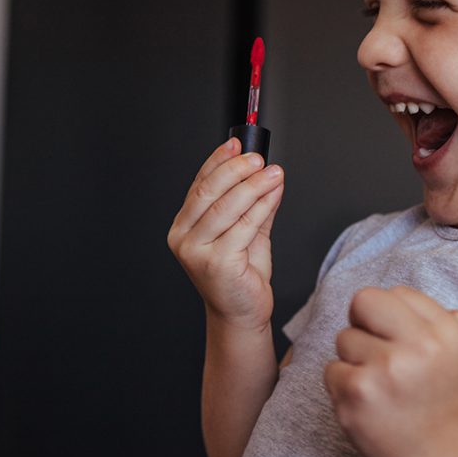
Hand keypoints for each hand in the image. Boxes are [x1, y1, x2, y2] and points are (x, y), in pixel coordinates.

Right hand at [168, 138, 284, 329]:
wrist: (242, 313)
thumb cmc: (240, 276)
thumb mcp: (247, 233)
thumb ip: (254, 205)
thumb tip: (267, 175)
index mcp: (183, 226)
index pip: (198, 184)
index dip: (217, 161)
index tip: (238, 144)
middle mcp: (184, 238)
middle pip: (208, 192)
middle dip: (235, 169)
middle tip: (258, 159)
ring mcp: (197, 252)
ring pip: (226, 206)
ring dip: (253, 185)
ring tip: (273, 173)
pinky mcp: (217, 263)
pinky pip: (244, 226)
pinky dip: (261, 206)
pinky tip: (274, 194)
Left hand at [325, 285, 457, 456]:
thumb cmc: (449, 402)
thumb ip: (448, 320)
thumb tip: (405, 297)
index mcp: (447, 335)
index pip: (397, 293)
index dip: (392, 316)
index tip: (400, 340)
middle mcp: (419, 349)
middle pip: (363, 301)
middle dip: (364, 321)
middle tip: (376, 349)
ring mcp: (385, 370)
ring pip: (344, 338)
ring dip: (355, 359)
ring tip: (381, 385)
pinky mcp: (356, 392)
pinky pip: (332, 368)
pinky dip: (344, 384)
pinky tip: (369, 402)